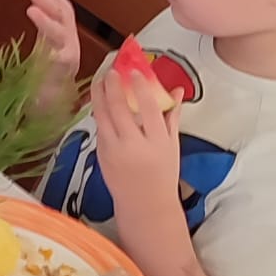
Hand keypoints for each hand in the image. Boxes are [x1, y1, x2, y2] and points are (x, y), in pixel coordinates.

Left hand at [15, 0, 79, 73]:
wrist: (55, 98)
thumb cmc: (46, 67)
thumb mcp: (41, 36)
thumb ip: (38, 13)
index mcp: (60, 23)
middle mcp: (67, 33)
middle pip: (59, 8)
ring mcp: (69, 50)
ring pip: (60, 29)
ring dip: (46, 17)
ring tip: (31, 8)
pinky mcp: (65, 68)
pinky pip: (60, 56)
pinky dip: (53, 49)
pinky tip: (44, 46)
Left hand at [89, 60, 182, 218]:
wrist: (144, 204)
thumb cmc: (162, 174)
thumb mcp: (172, 145)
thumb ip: (172, 116)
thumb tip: (177, 90)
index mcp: (156, 141)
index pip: (147, 107)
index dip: (140, 86)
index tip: (135, 71)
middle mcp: (133, 145)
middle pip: (119, 108)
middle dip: (113, 85)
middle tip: (112, 71)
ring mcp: (113, 150)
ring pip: (102, 115)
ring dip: (99, 94)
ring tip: (100, 79)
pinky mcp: (101, 154)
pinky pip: (99, 127)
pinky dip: (98, 112)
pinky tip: (99, 100)